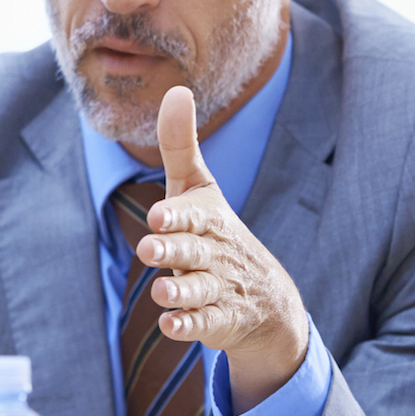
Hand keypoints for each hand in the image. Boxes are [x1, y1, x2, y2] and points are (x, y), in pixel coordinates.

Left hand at [138, 86, 312, 412]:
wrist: (265, 299)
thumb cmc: (216, 234)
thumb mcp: (200, 190)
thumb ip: (181, 146)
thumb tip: (176, 89)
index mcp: (210, 220)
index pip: (195, 215)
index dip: (177, 216)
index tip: (157, 217)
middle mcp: (215, 254)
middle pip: (193, 252)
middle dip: (174, 250)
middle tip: (149, 248)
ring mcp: (219, 288)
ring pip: (199, 289)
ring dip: (180, 290)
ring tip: (160, 291)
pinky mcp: (218, 320)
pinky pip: (204, 324)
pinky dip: (189, 325)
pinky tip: (171, 325)